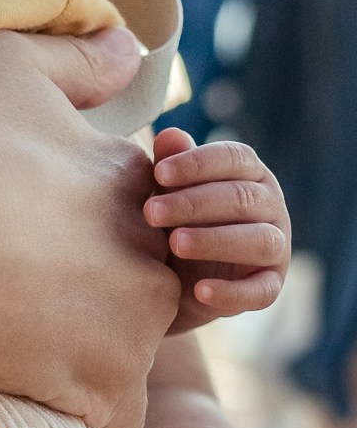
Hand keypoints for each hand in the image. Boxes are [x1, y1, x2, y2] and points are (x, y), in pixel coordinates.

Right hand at [0, 27, 179, 427]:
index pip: (120, 222)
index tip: (8, 240)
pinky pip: (104, 421)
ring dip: (69, 362)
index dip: (61, 234)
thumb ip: (77, 58)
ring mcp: (136, 328)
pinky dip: (66, 413)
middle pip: (126, 294)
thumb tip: (133, 43)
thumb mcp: (9, 66)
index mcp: (127, 187)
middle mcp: (148, 257)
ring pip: (117, 359)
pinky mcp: (109, 389)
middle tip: (2, 299)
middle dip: (77, 305)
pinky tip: (13, 387)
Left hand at [146, 129, 289, 334]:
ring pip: (259, 240)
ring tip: (175, 244)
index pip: (235, 158)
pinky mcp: (270, 285)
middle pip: (242, 198)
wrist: (172, 280)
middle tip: (151, 213)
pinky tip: (200, 291)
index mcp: (249, 174)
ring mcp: (276, 247)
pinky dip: (233, 292)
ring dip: (216, 241)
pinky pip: (261, 290)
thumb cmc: (174, 219)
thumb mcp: (167, 193)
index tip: (158, 174)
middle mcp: (270, 206)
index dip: (198, 163)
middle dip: (194, 204)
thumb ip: (170, 166)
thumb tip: (169, 135)